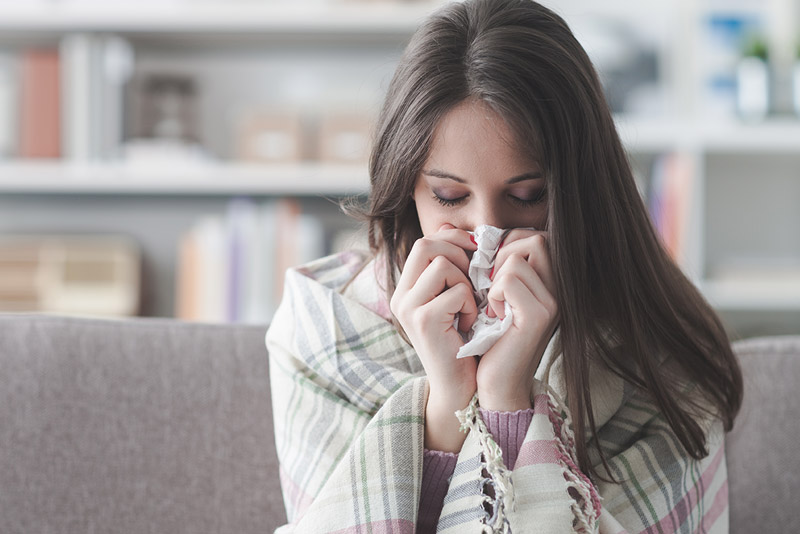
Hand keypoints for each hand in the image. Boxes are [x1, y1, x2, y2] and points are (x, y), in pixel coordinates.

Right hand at [390, 224, 477, 451]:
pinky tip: (469, 324)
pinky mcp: (423, 321)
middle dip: (460, 255)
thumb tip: (452, 227)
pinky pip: (457, 291)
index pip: (425, 241)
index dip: (453, 240)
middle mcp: (401, 296)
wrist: (460, 387)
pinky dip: (471, 305)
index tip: (476, 253)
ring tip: (469, 307)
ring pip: (443, 265)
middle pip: (428, 244)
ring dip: (466, 283)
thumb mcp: (455, 298)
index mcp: (407, 288)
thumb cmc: (464, 341)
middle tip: (475, 280)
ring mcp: (408, 308)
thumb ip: (452, 267)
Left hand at [476, 229, 558, 410]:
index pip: (534, 236)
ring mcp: (553, 302)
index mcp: (551, 282)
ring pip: (517, 258)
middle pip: (534, 239)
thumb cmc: (489, 338)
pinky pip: (509, 280)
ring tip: (494, 305)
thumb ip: (492, 264)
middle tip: (491, 285)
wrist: (495, 383)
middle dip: (502, 255)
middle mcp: (559, 290)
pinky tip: (495, 316)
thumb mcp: (493, 294)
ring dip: (495, 279)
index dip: (507, 245)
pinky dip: (494, 294)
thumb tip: (459, 230)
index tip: (491, 273)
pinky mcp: (539, 316)